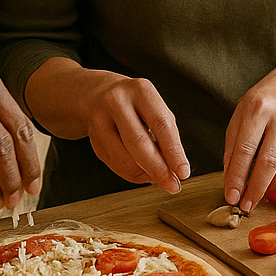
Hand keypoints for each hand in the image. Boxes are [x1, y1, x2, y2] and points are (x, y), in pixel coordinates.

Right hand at [23, 59, 189, 193]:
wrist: (96, 93)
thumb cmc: (135, 103)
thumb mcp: (154, 107)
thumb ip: (166, 134)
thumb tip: (175, 167)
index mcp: (141, 90)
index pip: (161, 124)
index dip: (173, 152)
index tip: (183, 172)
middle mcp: (118, 101)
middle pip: (139, 142)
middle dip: (158, 169)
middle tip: (172, 185)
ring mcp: (100, 118)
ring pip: (123, 156)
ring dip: (143, 174)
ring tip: (158, 180)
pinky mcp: (91, 135)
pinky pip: (112, 161)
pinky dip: (130, 172)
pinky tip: (141, 173)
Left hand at [222, 49, 275, 210]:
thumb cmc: (262, 102)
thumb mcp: (240, 114)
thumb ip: (233, 145)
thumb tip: (230, 178)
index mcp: (258, 109)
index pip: (245, 150)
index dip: (237, 177)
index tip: (231, 196)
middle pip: (268, 162)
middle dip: (255, 189)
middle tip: (245, 206)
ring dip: (268, 189)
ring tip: (255, 197)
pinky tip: (269, 181)